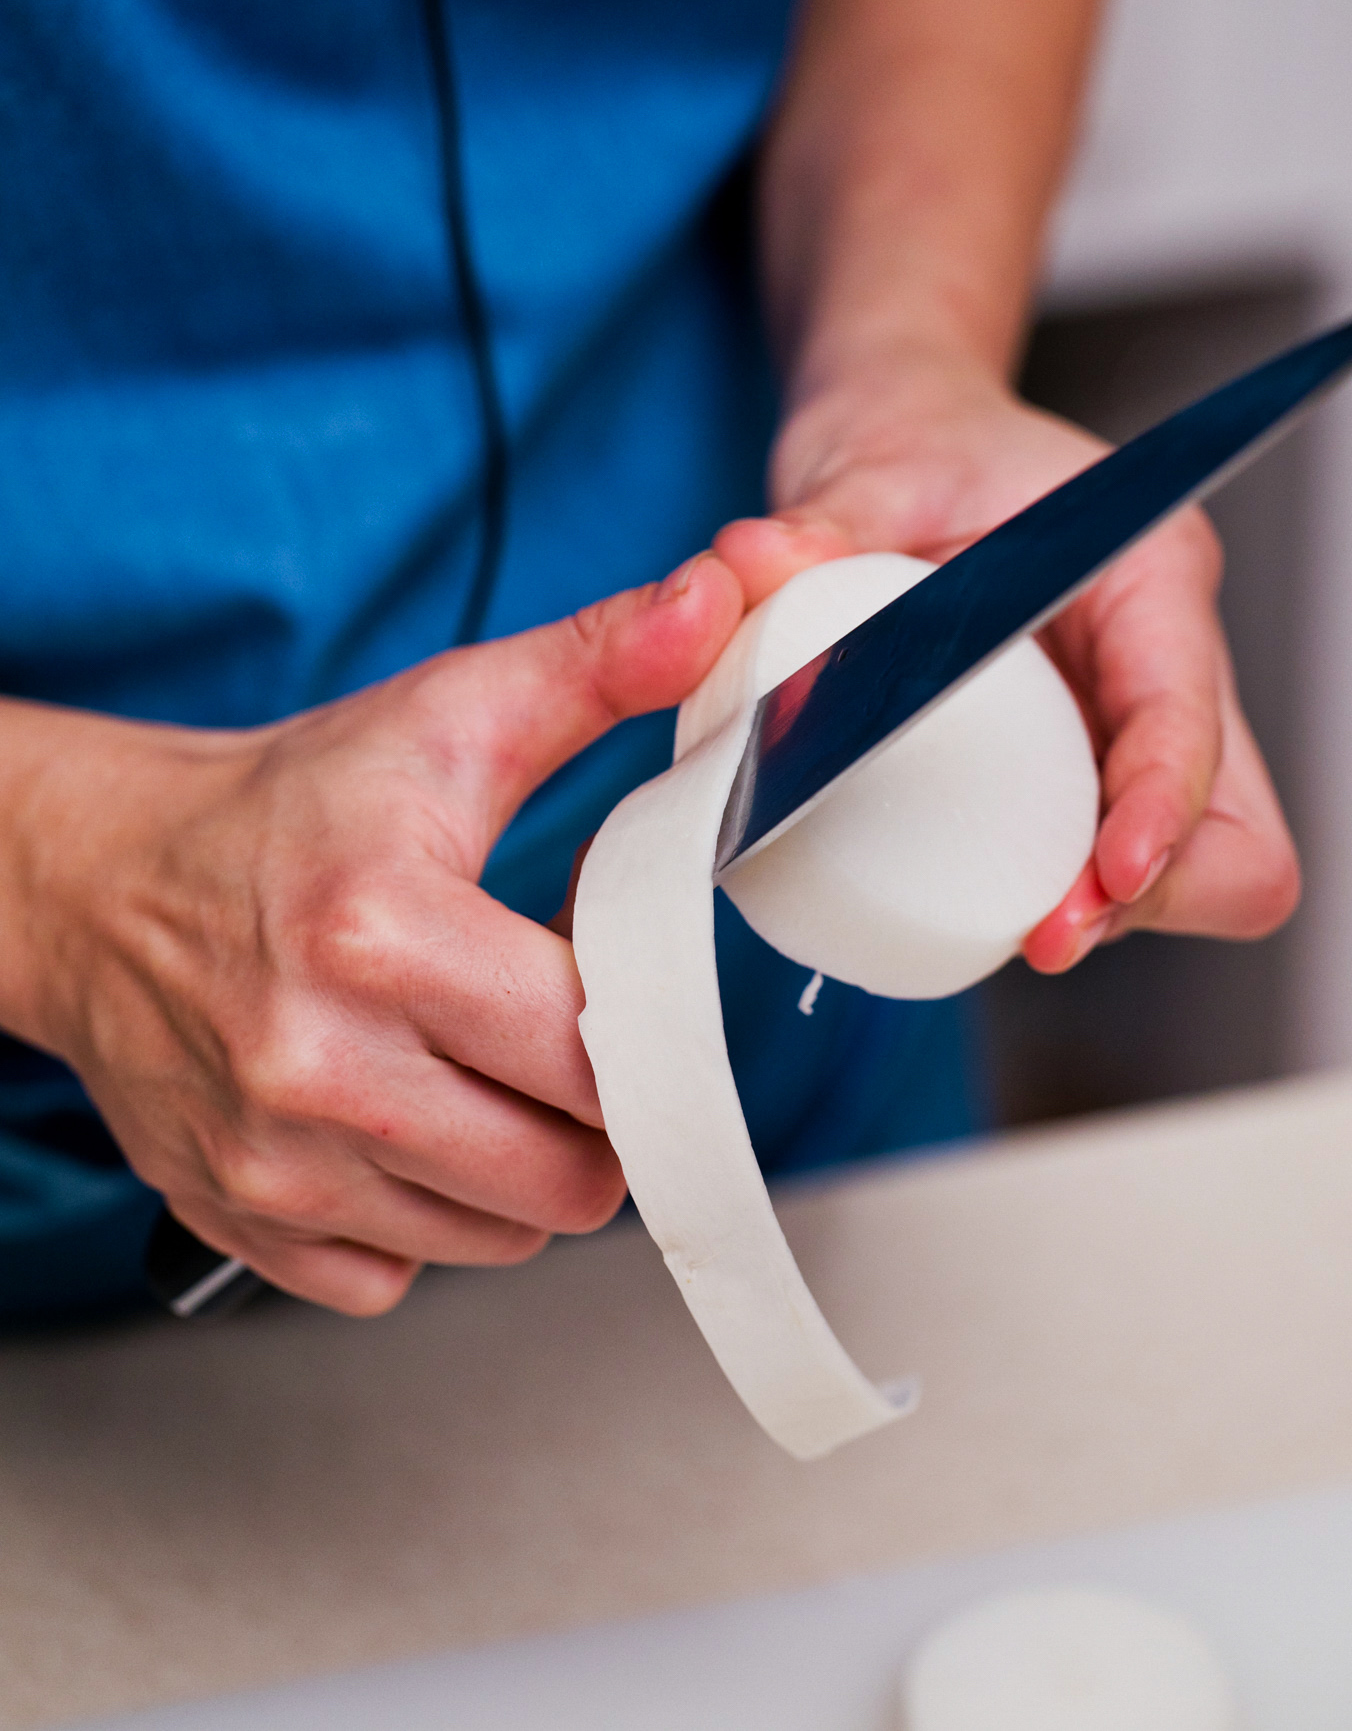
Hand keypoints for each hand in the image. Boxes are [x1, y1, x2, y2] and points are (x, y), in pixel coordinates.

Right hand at [2, 556, 741, 1312]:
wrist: (102, 882)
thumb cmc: (288, 805)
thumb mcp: (449, 715)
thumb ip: (600, 663)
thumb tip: (721, 601)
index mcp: (382, 934)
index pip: (597, 1056)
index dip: (637, 1020)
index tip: (610, 971)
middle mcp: (319, 1067)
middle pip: (569, 1177)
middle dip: (595, 1110)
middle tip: (556, 1030)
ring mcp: (275, 1163)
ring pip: (499, 1238)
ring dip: (518, 1166)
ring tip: (476, 1065)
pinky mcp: (244, 1223)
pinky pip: (401, 1277)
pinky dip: (427, 1218)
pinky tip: (403, 1121)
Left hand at [714, 352, 1298, 970]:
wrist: (905, 443)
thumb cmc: (916, 444)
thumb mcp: (865, 464)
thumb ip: (819, 518)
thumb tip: (753, 561)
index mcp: (1144, 572)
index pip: (1187, 712)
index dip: (1162, 806)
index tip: (1105, 876)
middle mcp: (1159, 661)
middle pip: (1234, 832)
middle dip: (1157, 898)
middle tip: (1046, 933)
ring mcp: (1126, 728)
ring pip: (1187, 871)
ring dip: (1106, 912)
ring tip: (1006, 930)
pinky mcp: (1078, 773)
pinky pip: (1099, 866)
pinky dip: (1053, 896)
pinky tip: (968, 900)